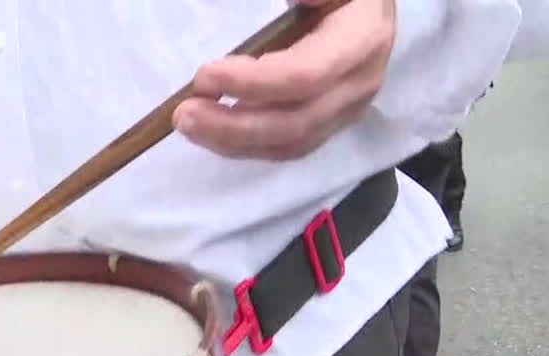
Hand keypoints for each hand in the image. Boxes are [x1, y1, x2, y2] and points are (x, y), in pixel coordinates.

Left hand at [173, 0, 395, 160]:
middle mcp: (359, 83)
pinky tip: (211, 133)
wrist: (366, 6)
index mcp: (362, 39)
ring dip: (231, 141)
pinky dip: (243, 146)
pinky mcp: (329, 124)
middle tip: (182, 113)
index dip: (251, 83)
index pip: (304, 76)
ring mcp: (346, 110)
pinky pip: (285, 147)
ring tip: (188, 125)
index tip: (205, 76)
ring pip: (288, 144)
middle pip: (293, 123)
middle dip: (232, 125)